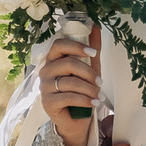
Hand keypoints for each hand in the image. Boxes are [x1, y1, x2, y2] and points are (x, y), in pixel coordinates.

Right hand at [39, 26, 100, 145]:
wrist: (76, 120)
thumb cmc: (82, 90)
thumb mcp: (90, 68)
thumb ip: (91, 48)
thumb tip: (95, 25)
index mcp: (53, 59)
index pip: (59, 44)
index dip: (76, 46)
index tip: (93, 53)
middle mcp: (45, 71)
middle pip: (68, 63)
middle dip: (88, 72)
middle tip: (100, 82)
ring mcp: (44, 87)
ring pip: (70, 82)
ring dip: (89, 89)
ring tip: (98, 95)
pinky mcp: (47, 103)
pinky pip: (68, 97)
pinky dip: (85, 100)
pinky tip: (93, 103)